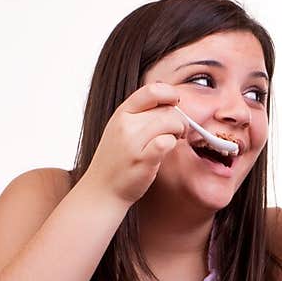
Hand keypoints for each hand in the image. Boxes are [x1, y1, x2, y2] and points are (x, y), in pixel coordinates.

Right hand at [84, 83, 186, 206]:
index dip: (170, 94)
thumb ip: (141, 114)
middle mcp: (126, 124)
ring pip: (171, 122)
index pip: (152, 90)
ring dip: (180, 131)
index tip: (176, 104)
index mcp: (122, 113)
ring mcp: (133, 142)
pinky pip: (167, 142)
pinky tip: (167, 150)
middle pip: (167, 109)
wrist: (102, 189)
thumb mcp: (121, 129)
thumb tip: (170, 102)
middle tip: (179, 131)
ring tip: (174, 140)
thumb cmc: (116, 161)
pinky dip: (172, 144)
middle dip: (179, 119)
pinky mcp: (142, 160)